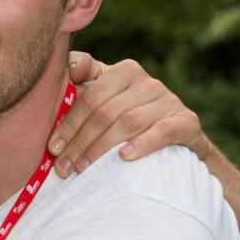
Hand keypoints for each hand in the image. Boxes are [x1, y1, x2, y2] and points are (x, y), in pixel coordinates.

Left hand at [52, 51, 208, 176]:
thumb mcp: (106, 97)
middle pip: (105, 112)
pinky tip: (123, 157)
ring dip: (100, 149)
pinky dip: (142, 144)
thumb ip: (83, 81)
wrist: (180, 137)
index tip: (52, 148)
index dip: (68, 124)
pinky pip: (163, 131)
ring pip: (128, 122)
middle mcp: (147, 82)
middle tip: (62, 167)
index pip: (90, 96)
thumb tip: (66, 69)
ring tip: (81, 169)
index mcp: (123, 71)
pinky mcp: (187, 121)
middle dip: (79, 142)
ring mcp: (169, 101)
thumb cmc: (130, 115)